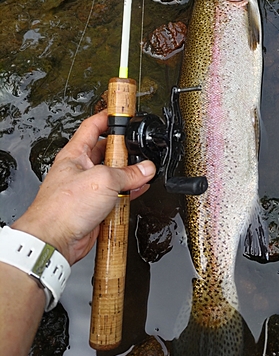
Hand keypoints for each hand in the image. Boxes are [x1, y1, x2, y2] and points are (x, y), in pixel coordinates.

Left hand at [12, 111, 155, 264]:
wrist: (55, 240)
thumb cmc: (62, 208)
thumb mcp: (102, 180)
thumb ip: (128, 173)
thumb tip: (145, 168)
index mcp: (75, 154)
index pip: (92, 127)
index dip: (107, 118)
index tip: (122, 115)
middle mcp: (81, 169)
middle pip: (107, 151)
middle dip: (124, 150)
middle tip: (139, 148)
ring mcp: (88, 189)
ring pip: (114, 175)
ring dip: (129, 173)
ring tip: (144, 169)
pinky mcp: (96, 207)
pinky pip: (117, 194)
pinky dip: (130, 191)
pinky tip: (140, 188)